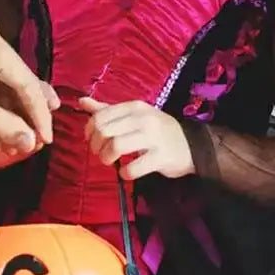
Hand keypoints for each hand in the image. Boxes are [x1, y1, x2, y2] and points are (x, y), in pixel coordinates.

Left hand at [0, 17, 54, 150]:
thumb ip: (0, 123)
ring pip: (2, 82)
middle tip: (40, 139)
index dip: (38, 114)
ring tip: (17, 140)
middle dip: (25, 113)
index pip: (26, 81)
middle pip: (17, 80)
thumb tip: (30, 142)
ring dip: (7, 111)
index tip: (46, 140)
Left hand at [79, 97, 193, 179]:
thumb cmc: (156, 130)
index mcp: (134, 107)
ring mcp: (153, 138)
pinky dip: (125, 173)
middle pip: (105, 131)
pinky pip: (134, 168)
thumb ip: (107, 109)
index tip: (92, 140)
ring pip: (116, 146)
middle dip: (96, 146)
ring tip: (110, 162)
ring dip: (107, 158)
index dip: (89, 131)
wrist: (192, 145)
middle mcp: (143, 119)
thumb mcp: (134, 115)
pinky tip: (126, 172)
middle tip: (100, 153)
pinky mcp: (161, 158)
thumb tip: (81, 102)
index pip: (100, 116)